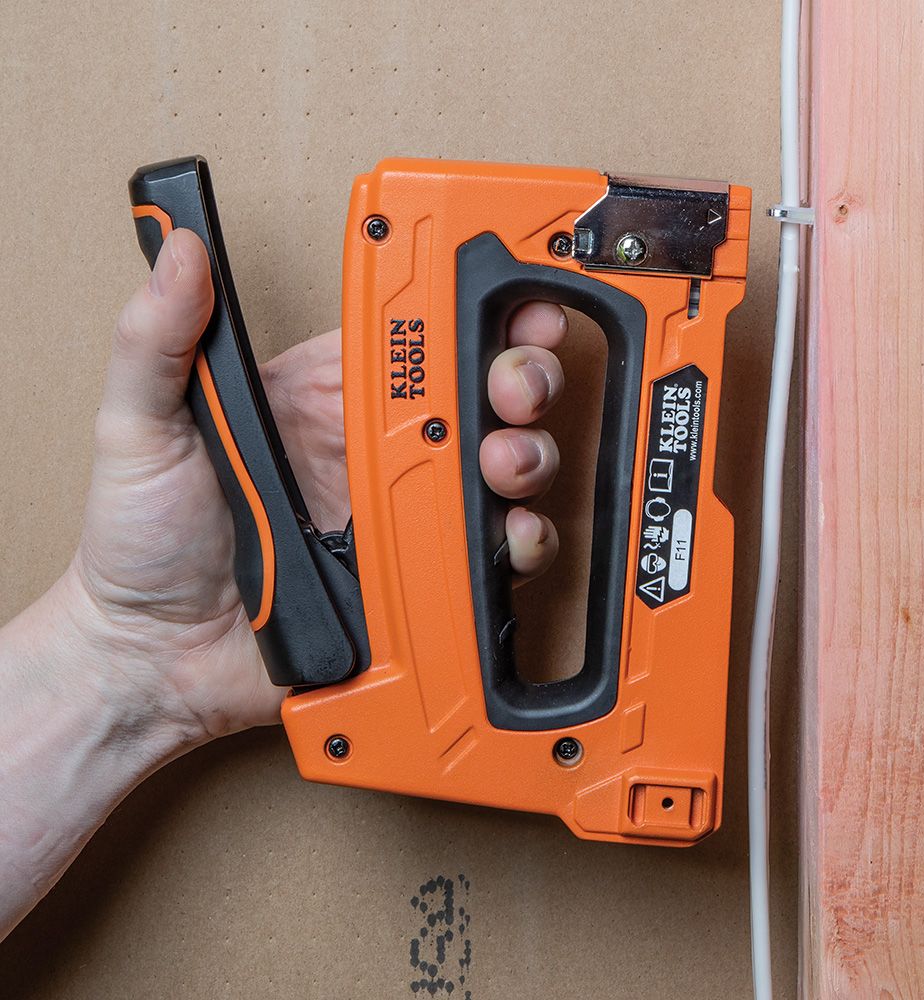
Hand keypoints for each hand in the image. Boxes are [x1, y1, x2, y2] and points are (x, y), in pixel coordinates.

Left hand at [66, 229, 567, 744]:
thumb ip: (157, 342)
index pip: (409, 338)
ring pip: (496, 469)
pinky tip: (509, 534)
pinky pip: (487, 554)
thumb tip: (181, 252)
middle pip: (472, 398)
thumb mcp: (138, 431)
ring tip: (506, 463)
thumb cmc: (141, 543)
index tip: (502, 292)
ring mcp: (401, 516)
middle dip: (517, 378)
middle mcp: (372, 451)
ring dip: (527, 454)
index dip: (462, 313)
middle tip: (515, 387)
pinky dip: (521, 541)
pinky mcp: (417, 577)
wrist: (158, 659)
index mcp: (319, 399)